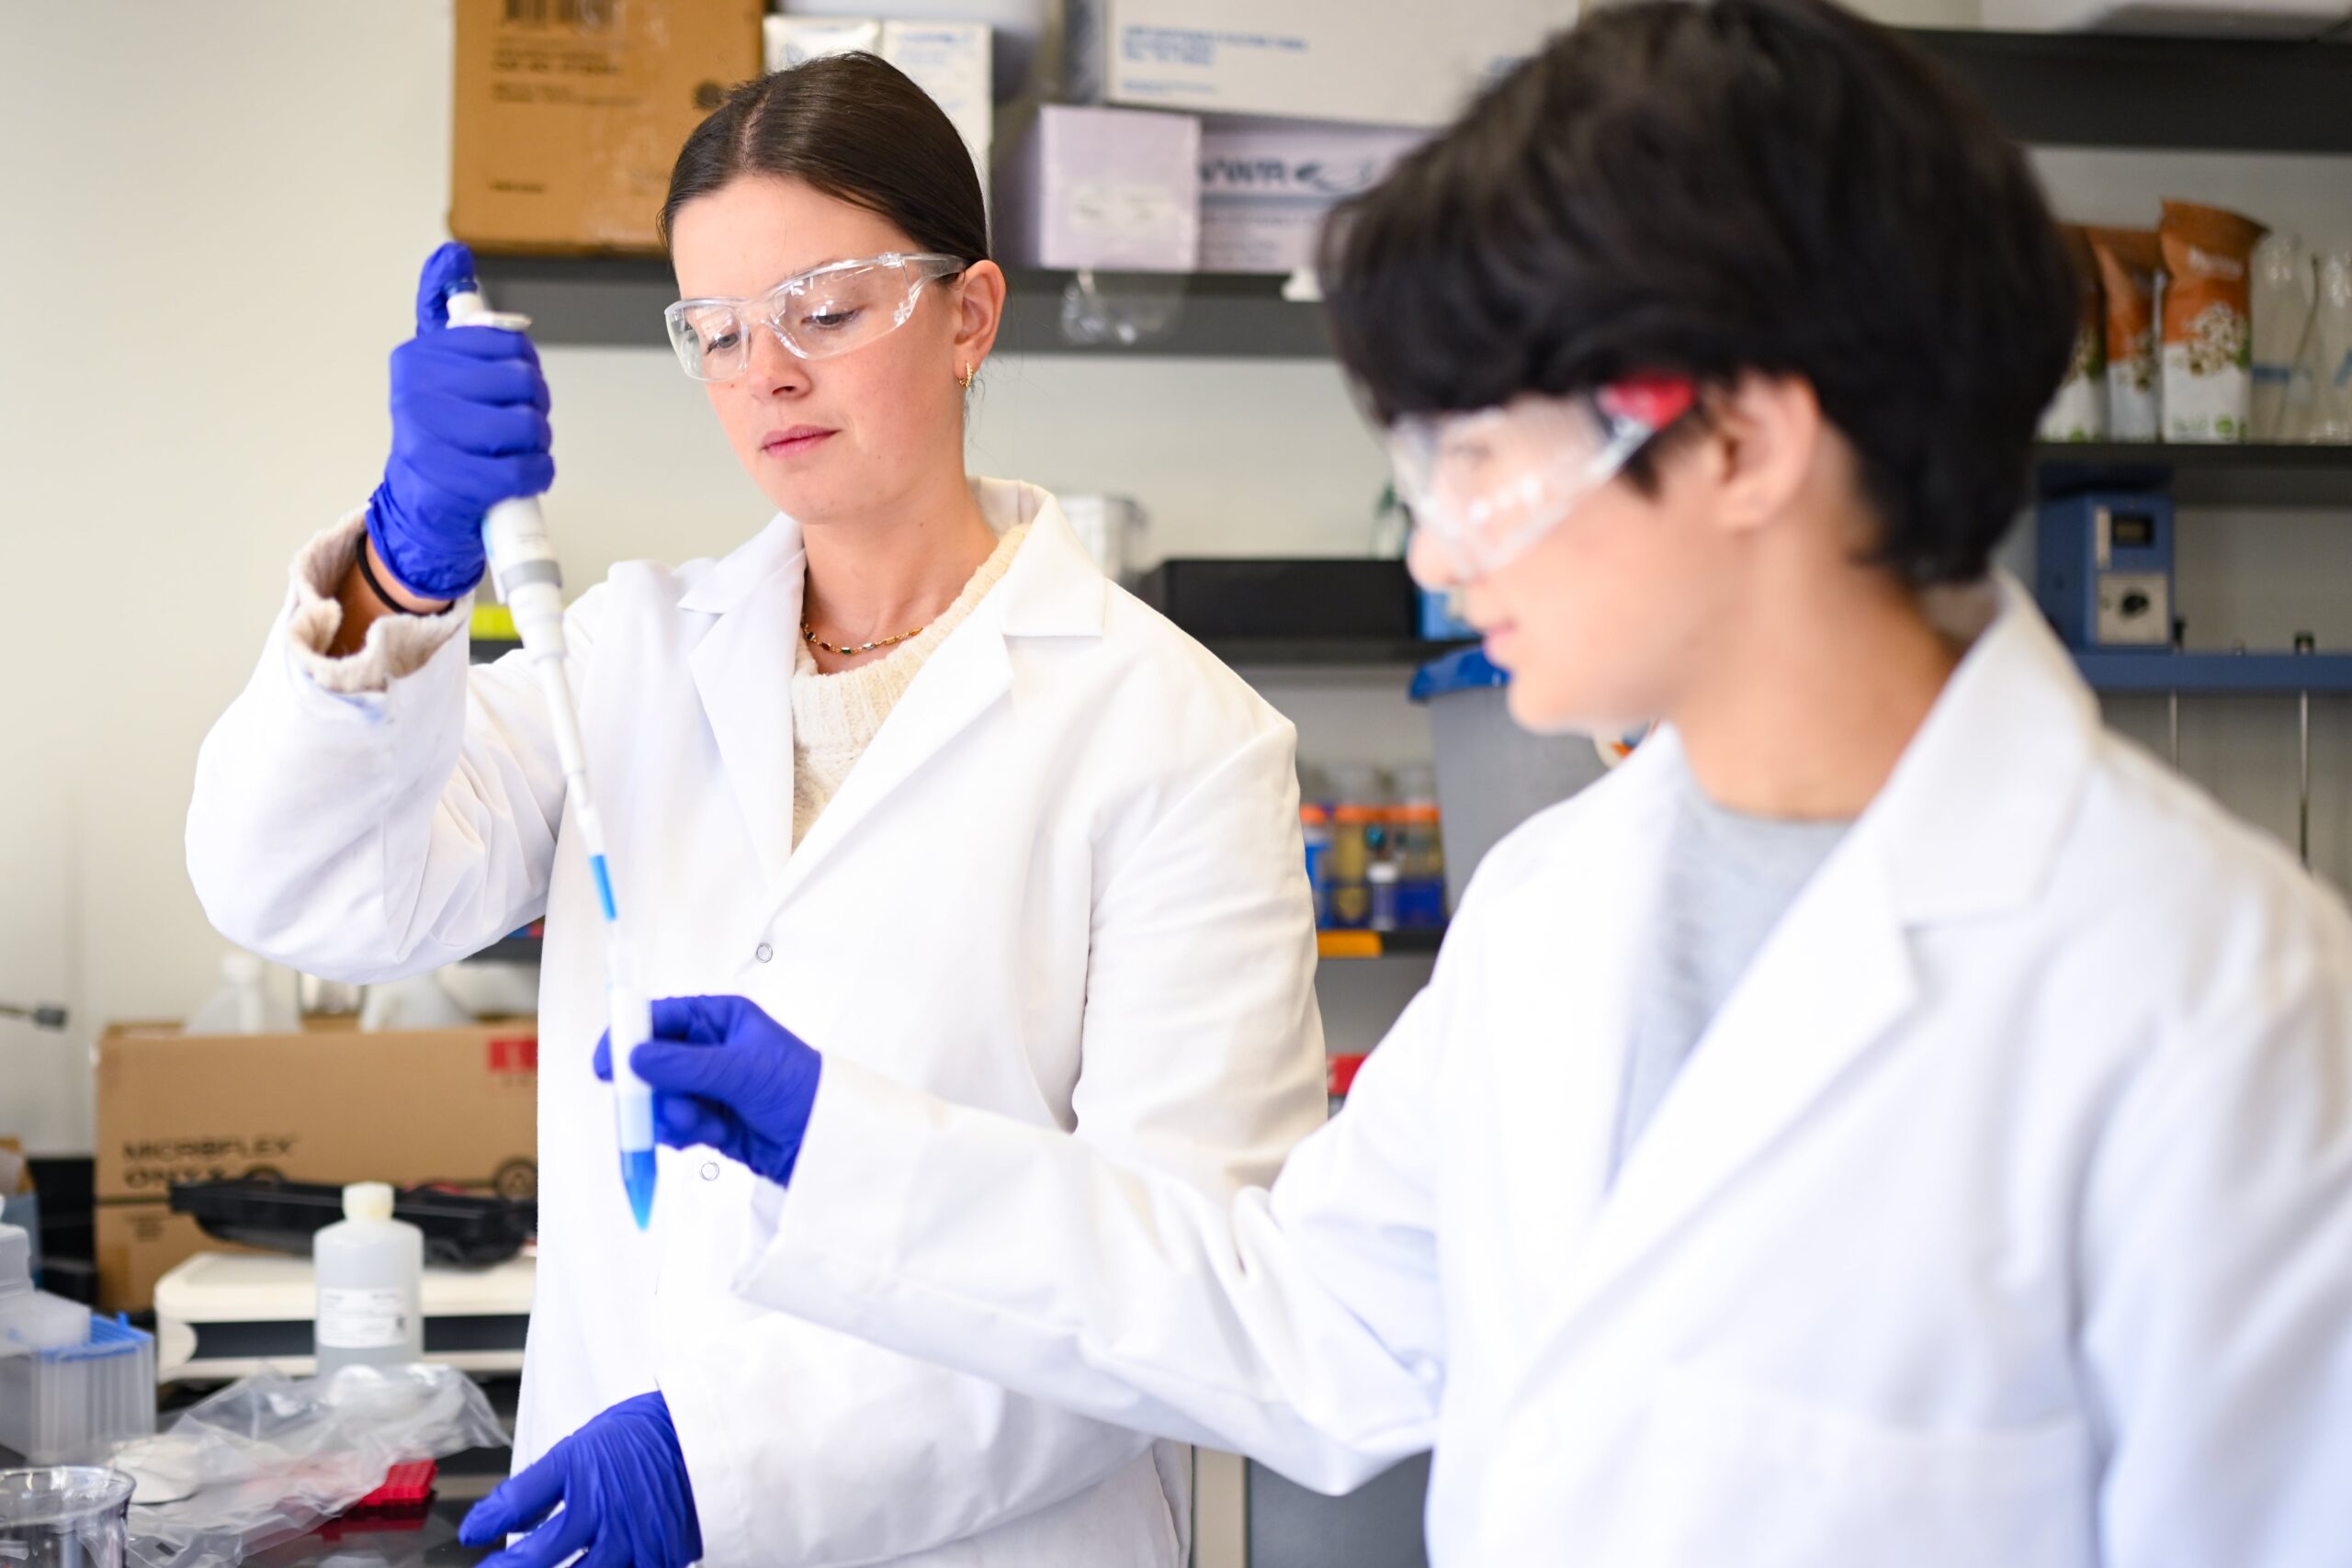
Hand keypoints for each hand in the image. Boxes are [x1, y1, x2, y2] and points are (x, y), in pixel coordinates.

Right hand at [365, 242, 553, 599]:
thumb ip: (447, 312)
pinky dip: (537, 474)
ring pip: (529, 424)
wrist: (420, 508)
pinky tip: (522, 475)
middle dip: (534, 407)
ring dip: (536, 444)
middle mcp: (416, 390)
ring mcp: (429, 436)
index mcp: (418, 356)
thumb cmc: (443, 436)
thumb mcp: (438, 368)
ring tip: (514, 452)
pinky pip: (526, 468)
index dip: (525, 369)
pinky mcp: (450, 480)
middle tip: (516, 426)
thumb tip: (452, 254)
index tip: (509, 388)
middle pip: (523, 381)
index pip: (508, 343)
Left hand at [458, 1391, 699, 1567]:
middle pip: (540, 1557)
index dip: (486, 1523)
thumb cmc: (643, 1437)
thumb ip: (534, 1489)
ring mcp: (633, 1540)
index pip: (518, 1503)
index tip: (469, 1537)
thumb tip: (485, 1522)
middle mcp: (604, 1510)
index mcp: (582, 1471)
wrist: (706, 1436)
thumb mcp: (582, 1447)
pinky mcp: (661, 1558)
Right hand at [594, 995, 823, 1186]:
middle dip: (652, 1087)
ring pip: (660, 1097)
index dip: (629, 1037)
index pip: (660, 1018)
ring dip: (674, 1115)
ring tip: (704, 1123)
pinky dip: (686, 1133)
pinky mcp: (708, 1119)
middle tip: (654, 1104)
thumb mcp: (742, 1070)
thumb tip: (633, 1057)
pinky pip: (674, 1125)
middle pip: (652, 1061)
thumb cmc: (799, 1088)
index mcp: (720, 1019)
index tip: (606, 1065)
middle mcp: (710, 1048)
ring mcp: (707, 1086)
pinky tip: (713, 1135)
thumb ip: (685, 1065)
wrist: (827, 1142)